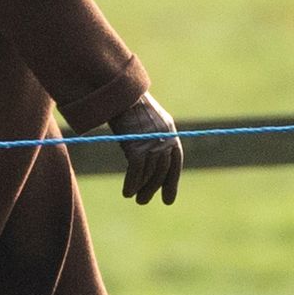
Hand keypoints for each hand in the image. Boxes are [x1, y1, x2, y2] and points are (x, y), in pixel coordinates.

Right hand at [108, 91, 182, 205]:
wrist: (118, 93)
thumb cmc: (127, 104)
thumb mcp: (145, 120)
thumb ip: (151, 137)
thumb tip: (145, 156)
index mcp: (170, 131)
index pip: (175, 162)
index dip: (172, 182)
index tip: (168, 199)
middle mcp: (164, 138)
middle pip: (162, 170)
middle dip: (154, 188)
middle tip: (144, 201)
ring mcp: (151, 143)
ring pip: (150, 173)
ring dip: (142, 188)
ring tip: (136, 199)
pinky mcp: (137, 147)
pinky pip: (136, 172)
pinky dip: (132, 184)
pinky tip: (126, 193)